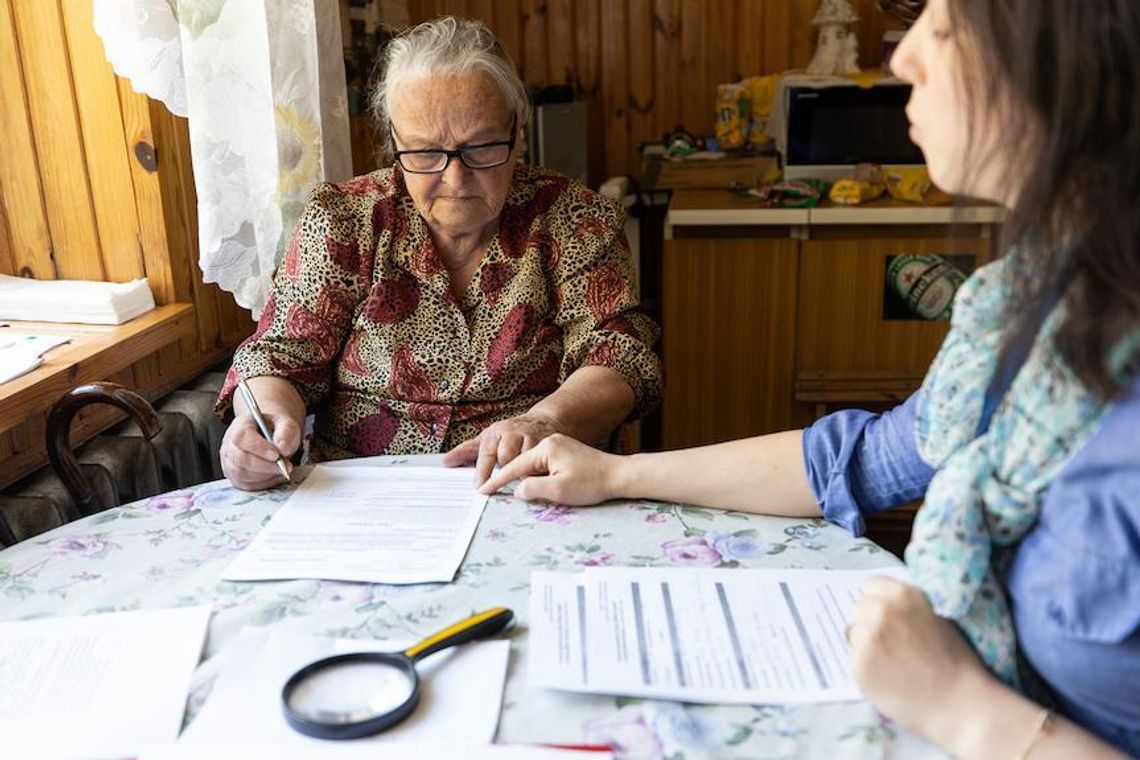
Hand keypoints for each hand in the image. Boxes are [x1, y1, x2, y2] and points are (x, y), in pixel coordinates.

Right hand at [220, 413, 300, 490]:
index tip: (276, 455)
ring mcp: (229, 461)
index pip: (241, 436)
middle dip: (265, 465)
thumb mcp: (286, 425)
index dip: (258, 447)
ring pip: (242, 474)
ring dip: (265, 475)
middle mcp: (230, 444)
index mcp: (240, 425)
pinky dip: (263, 483)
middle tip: (285, 466)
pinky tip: (274, 475)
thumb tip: (283, 449)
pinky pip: (246, 485)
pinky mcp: (234, 476)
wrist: (273, 437)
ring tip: (281, 470)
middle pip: (240, 458)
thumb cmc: (276, 431)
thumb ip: (287, 433)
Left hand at [443, 413, 561, 485]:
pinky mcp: (545, 442)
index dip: (483, 471)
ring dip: (521, 472)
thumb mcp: (487, 439)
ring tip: (520, 481)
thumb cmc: (509, 435)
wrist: (540, 421)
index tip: (479, 487)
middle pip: (505, 457)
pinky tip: (535, 475)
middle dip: (504, 471)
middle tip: (501, 485)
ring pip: (523, 459)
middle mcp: (511, 433)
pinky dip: (536, 470)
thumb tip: (446, 462)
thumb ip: (467, 451)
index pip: (486, 453)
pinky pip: (540, 460)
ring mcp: (529, 436)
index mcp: (494, 433)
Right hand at [477, 433, 622, 504]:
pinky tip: (535, 486)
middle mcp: (550, 441)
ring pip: (533, 465)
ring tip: (512, 492)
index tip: (483, 490)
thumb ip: (533, 489)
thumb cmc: (592, 483)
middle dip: (508, 478)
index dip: (498, 481)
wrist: (620, 475)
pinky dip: (537, 476)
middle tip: (491, 491)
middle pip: (522, 463)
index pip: (515, 466)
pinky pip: (543, 464)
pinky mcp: (566, 452)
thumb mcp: (559, 490)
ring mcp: (559, 445)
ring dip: (525, 479)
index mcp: (546, 447)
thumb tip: (517, 490)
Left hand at [848, 576, 994, 747]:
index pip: (871, 585)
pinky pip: (853, 660)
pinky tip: (888, 678)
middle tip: (891, 644)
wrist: (960, 704)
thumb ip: (908, 607)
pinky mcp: (857, 665)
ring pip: (853, 635)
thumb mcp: (938, 618)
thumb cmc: (957, 663)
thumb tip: (889, 604)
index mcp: (902, 595)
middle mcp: (879, 611)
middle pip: (859, 609)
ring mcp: (865, 638)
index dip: (879, 601)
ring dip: (866, 645)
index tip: (886, 615)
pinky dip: (866, 668)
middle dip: (870, 622)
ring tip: (893, 664)